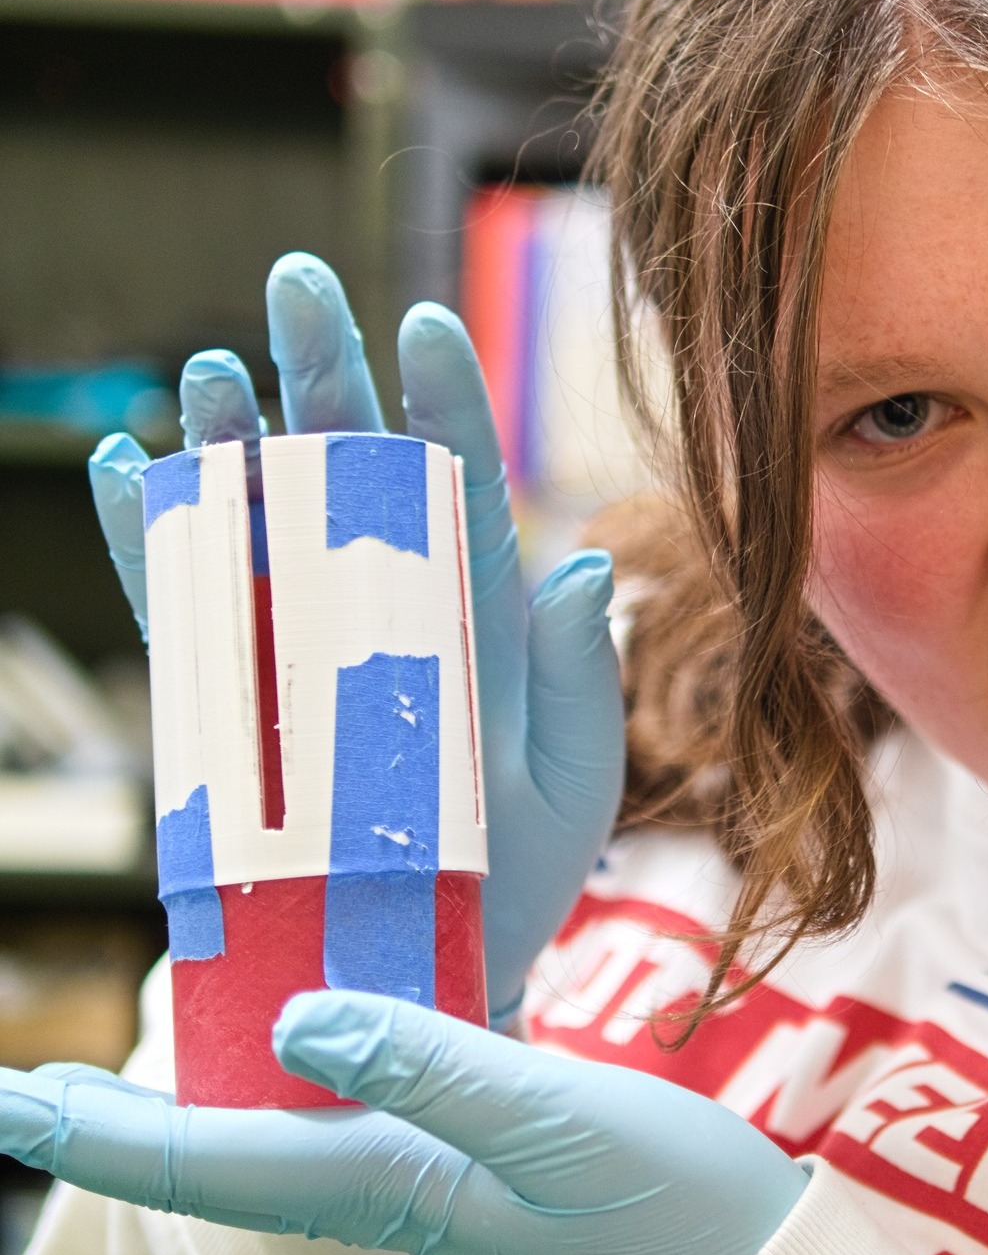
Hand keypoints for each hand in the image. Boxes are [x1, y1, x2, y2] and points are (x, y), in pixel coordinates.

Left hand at [0, 994, 806, 1254]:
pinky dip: (302, 1055)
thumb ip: (435, 1071)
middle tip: (26, 1084)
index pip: (210, 1161)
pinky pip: (355, 1094)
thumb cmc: (670, 1209)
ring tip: (131, 1048)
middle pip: (219, 1150)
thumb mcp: (559, 1124)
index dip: (101, 1135)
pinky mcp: (471, 1137)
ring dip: (195, 1091)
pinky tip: (300, 1023)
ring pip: (277, 1123)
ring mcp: (426, 1164)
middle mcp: (384, 1177)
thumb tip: (296, 1020)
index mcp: (385, 1179)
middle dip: (118, 1123)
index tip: (7, 1100)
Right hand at [88, 254, 625, 1022]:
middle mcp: (390, 615)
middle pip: (354, 474)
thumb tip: (592, 566)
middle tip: (297, 284)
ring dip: (233, 443)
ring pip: (264, 523)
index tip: (425, 326)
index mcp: (481, 622)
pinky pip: (190, 611)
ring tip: (206, 369)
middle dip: (325, 376)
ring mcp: (308, 652)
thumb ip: (581, 680)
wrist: (428, 970)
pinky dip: (156, 542)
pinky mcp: (240, 705)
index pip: (466, 491)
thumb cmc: (519, 878)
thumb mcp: (573, 785)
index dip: (447, 406)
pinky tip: (129, 471)